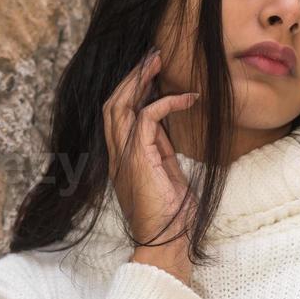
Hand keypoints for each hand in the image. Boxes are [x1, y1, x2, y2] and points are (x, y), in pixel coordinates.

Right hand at [102, 49, 199, 250]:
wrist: (167, 242)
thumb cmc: (171, 215)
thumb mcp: (166, 173)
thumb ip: (160, 148)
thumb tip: (164, 123)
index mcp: (121, 159)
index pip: (116, 115)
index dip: (130, 90)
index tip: (149, 73)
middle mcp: (117, 155)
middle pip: (112, 103)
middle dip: (131, 77)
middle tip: (151, 57)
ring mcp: (124, 157)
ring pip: (120, 105)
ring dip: (140, 80)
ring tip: (157, 62)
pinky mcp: (139, 158)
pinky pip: (147, 117)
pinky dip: (167, 102)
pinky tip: (187, 98)